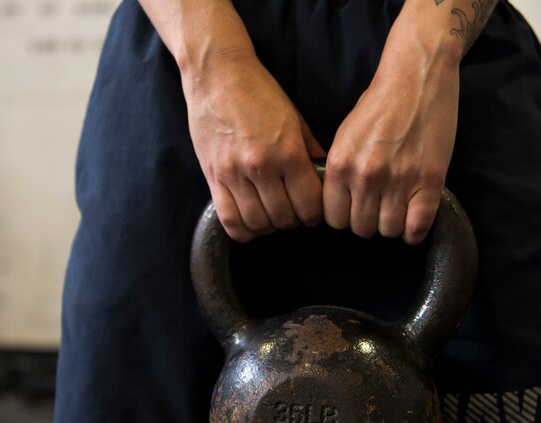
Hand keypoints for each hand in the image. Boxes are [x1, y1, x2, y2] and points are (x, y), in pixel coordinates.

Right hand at [182, 51, 324, 241]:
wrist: (218, 75)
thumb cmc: (260, 94)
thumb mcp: (296, 120)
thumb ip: (312, 153)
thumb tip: (327, 181)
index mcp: (288, 153)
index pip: (309, 205)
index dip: (315, 215)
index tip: (312, 212)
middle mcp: (262, 167)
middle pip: (285, 218)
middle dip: (294, 220)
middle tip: (293, 212)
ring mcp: (234, 174)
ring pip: (258, 223)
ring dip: (270, 226)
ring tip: (273, 215)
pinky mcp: (213, 177)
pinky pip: (229, 220)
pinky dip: (243, 230)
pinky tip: (251, 222)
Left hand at [323, 8, 461, 244]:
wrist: (417, 75)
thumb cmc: (380, 103)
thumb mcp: (345, 136)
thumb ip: (340, 171)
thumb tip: (340, 205)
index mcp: (340, 164)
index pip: (334, 219)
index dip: (346, 217)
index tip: (356, 209)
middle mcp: (365, 176)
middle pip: (361, 229)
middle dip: (369, 222)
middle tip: (379, 206)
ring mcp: (399, 181)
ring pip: (389, 231)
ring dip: (393, 224)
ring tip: (398, 208)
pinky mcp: (429, 182)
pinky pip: (417, 228)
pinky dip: (415, 231)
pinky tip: (415, 218)